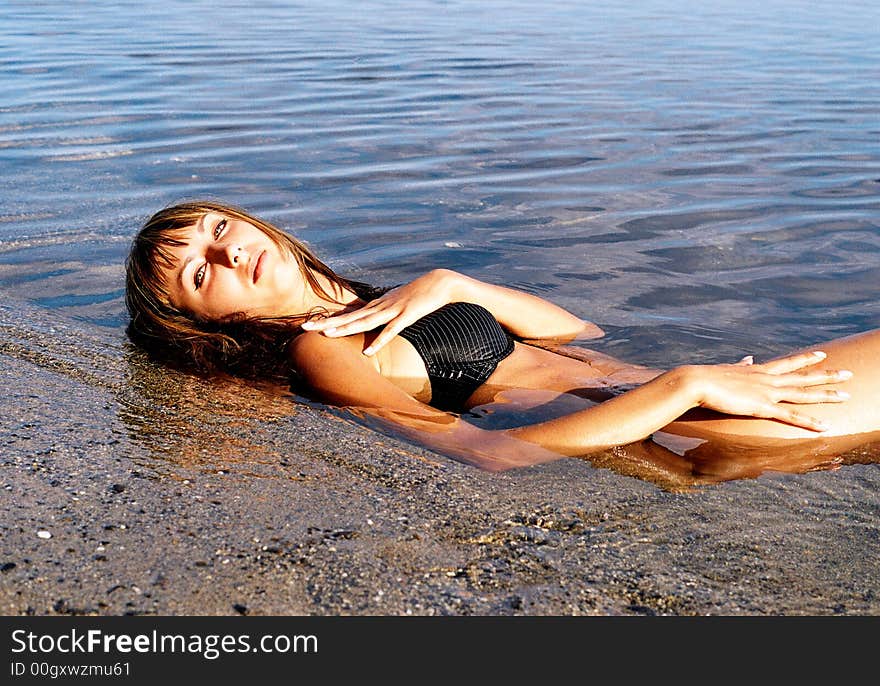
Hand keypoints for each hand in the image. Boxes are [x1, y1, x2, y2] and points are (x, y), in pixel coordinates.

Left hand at [300, 269, 462, 354]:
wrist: (438, 283)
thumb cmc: (417, 295)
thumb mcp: (396, 304)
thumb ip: (384, 313)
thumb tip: (373, 322)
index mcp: (375, 306)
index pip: (346, 315)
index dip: (326, 320)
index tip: (307, 325)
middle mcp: (378, 307)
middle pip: (348, 317)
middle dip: (325, 323)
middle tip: (303, 328)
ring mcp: (391, 310)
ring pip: (364, 322)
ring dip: (345, 329)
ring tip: (326, 335)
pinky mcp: (406, 316)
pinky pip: (391, 331)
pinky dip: (379, 341)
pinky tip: (368, 351)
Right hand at [683, 350, 852, 431]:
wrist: (696, 381)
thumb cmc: (705, 378)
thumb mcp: (727, 368)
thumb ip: (740, 364)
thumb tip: (747, 357)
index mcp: (757, 370)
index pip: (787, 363)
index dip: (805, 359)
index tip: (822, 354)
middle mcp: (766, 378)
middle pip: (803, 377)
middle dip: (827, 375)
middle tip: (848, 373)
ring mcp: (766, 392)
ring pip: (803, 393)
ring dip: (826, 395)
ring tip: (846, 395)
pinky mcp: (762, 407)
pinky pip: (791, 415)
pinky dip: (809, 421)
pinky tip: (825, 426)